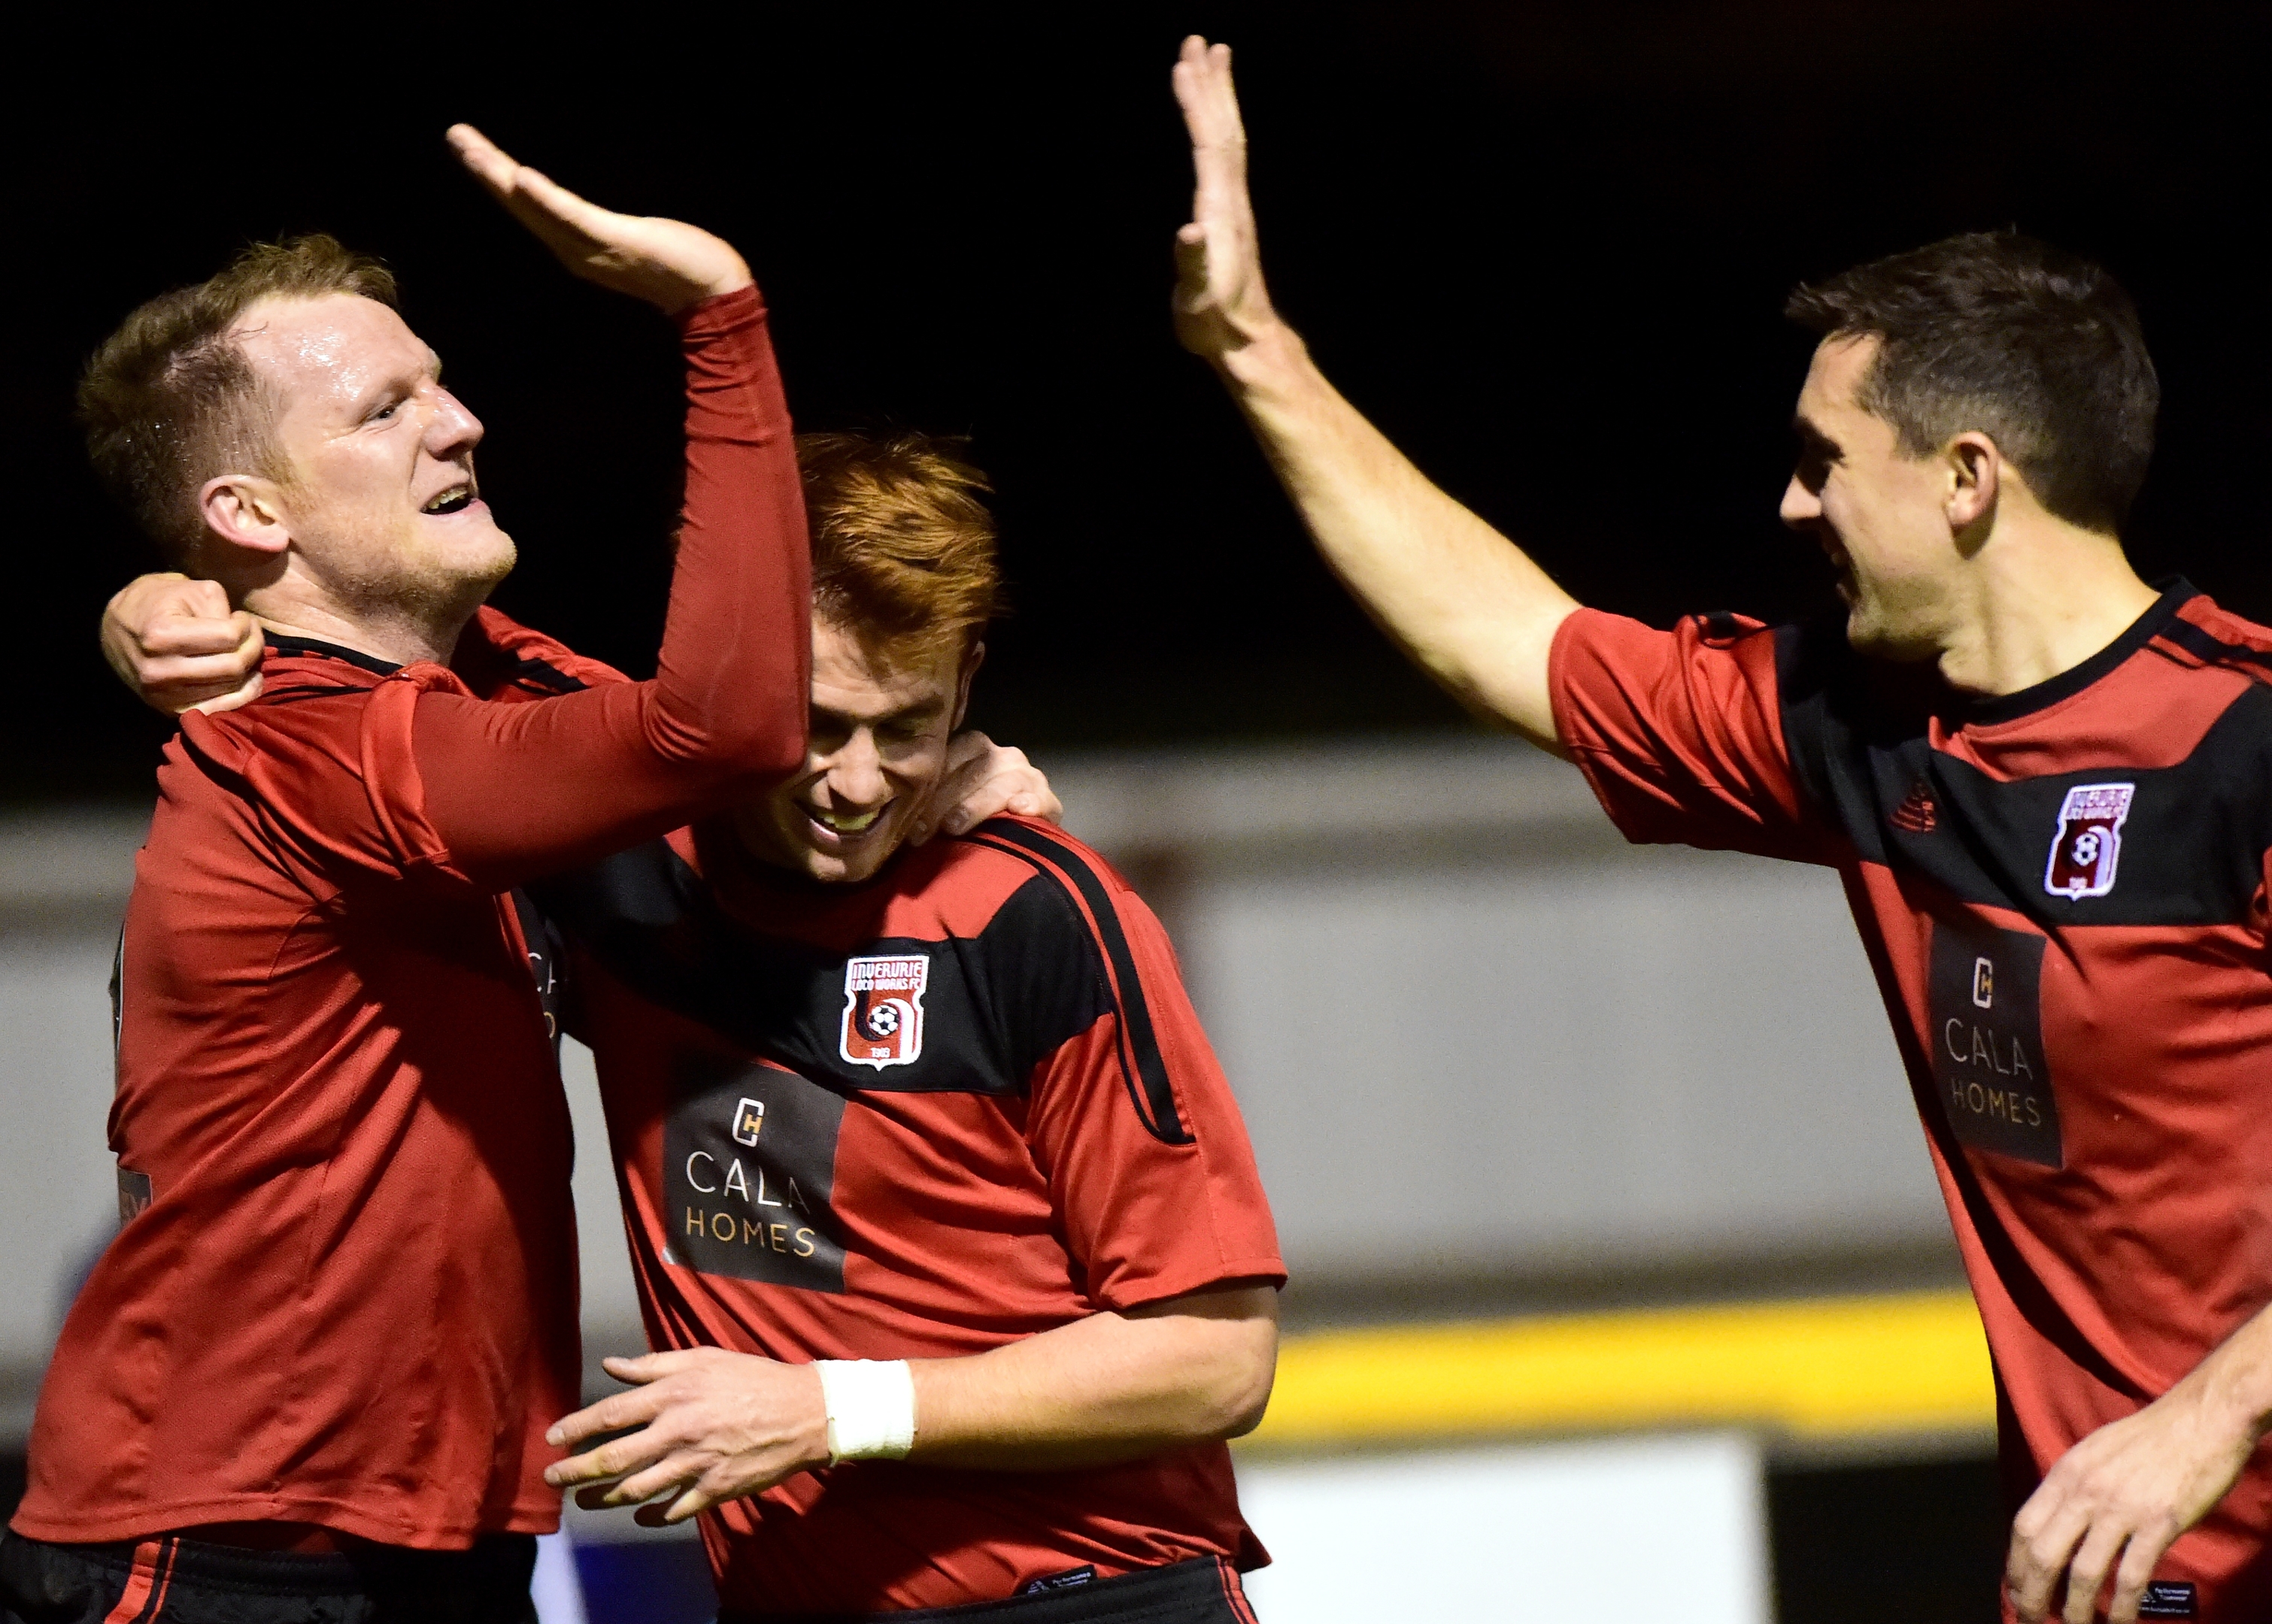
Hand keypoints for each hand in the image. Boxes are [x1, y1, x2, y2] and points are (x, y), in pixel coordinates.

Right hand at [101, 573, 262, 715]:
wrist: (117, 627)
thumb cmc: (158, 602)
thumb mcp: (189, 589)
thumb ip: (221, 609)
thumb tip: (245, 636)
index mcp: (161, 635)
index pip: (229, 637)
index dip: (246, 625)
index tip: (242, 618)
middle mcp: (158, 670)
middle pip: (233, 666)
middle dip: (253, 647)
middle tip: (251, 635)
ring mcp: (162, 695)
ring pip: (231, 688)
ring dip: (249, 669)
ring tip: (243, 652)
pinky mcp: (168, 710)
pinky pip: (219, 710)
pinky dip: (241, 696)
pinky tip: (246, 679)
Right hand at [447, 125, 752, 314]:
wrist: (713, 294)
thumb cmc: (678, 264)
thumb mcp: (633, 239)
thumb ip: (606, 231)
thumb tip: (589, 219)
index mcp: (576, 243)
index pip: (528, 204)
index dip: (496, 177)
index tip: (468, 145)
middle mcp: (575, 248)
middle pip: (520, 203)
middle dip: (485, 170)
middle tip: (454, 136)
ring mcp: (591, 247)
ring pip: (536, 208)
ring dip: (501, 178)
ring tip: (470, 149)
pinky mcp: (614, 242)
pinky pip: (573, 218)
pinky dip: (546, 201)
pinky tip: (522, 178)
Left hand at [544, 1348, 829, 1525]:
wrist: (805, 1412)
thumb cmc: (753, 1378)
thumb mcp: (704, 1358)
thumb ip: (654, 1365)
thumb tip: (610, 1365)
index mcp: (674, 1395)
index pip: (611, 1414)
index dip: (576, 1427)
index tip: (553, 1438)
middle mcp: (678, 1431)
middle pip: (613, 1459)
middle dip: (576, 1471)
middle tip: (553, 1477)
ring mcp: (696, 1465)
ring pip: (635, 1490)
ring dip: (602, 1498)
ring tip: (583, 1500)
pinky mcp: (714, 1490)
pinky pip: (671, 1511)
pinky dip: (649, 1517)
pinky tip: (637, 1515)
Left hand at [908, 732, 1062, 845]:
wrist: (1020, 838)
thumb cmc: (971, 820)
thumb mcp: (946, 804)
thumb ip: (928, 801)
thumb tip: (892, 813)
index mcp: (975, 749)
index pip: (949, 757)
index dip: (926, 789)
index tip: (907, 820)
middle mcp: (1003, 756)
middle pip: (972, 771)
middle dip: (943, 802)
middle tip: (921, 832)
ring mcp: (1028, 776)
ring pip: (1002, 782)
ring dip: (975, 805)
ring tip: (954, 827)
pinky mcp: (1049, 800)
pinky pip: (1040, 798)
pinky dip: (1030, 803)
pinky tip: (1017, 811)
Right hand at [1171, 36, 1280, 360]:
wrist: (1244, 341)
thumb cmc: (1214, 324)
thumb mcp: (1198, 298)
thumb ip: (1194, 263)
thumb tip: (1188, 229)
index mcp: (1220, 209)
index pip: (1209, 143)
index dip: (1196, 104)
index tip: (1185, 64)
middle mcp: (1231, 199)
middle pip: (1223, 129)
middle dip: (1210, 85)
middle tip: (1201, 41)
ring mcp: (1232, 205)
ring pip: (1228, 138)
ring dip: (1218, 98)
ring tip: (1213, 61)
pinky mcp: (1230, 215)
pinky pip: (1223, 157)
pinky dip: (1216, 127)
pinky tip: (1211, 120)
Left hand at [2006, 1382, 2257, 1622]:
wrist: (2200, 1419)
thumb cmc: (2149, 1437)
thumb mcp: (2094, 1452)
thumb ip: (2072, 1485)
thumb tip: (2056, 1522)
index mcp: (2066, 1473)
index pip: (2025, 1526)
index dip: (2016, 1564)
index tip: (2017, 1589)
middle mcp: (2086, 1491)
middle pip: (2044, 1553)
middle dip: (2033, 1594)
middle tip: (2033, 1620)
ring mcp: (2121, 1508)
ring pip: (2083, 1572)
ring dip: (2075, 1610)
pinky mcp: (2158, 1523)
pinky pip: (2131, 1575)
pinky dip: (2121, 1606)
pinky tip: (2119, 1622)